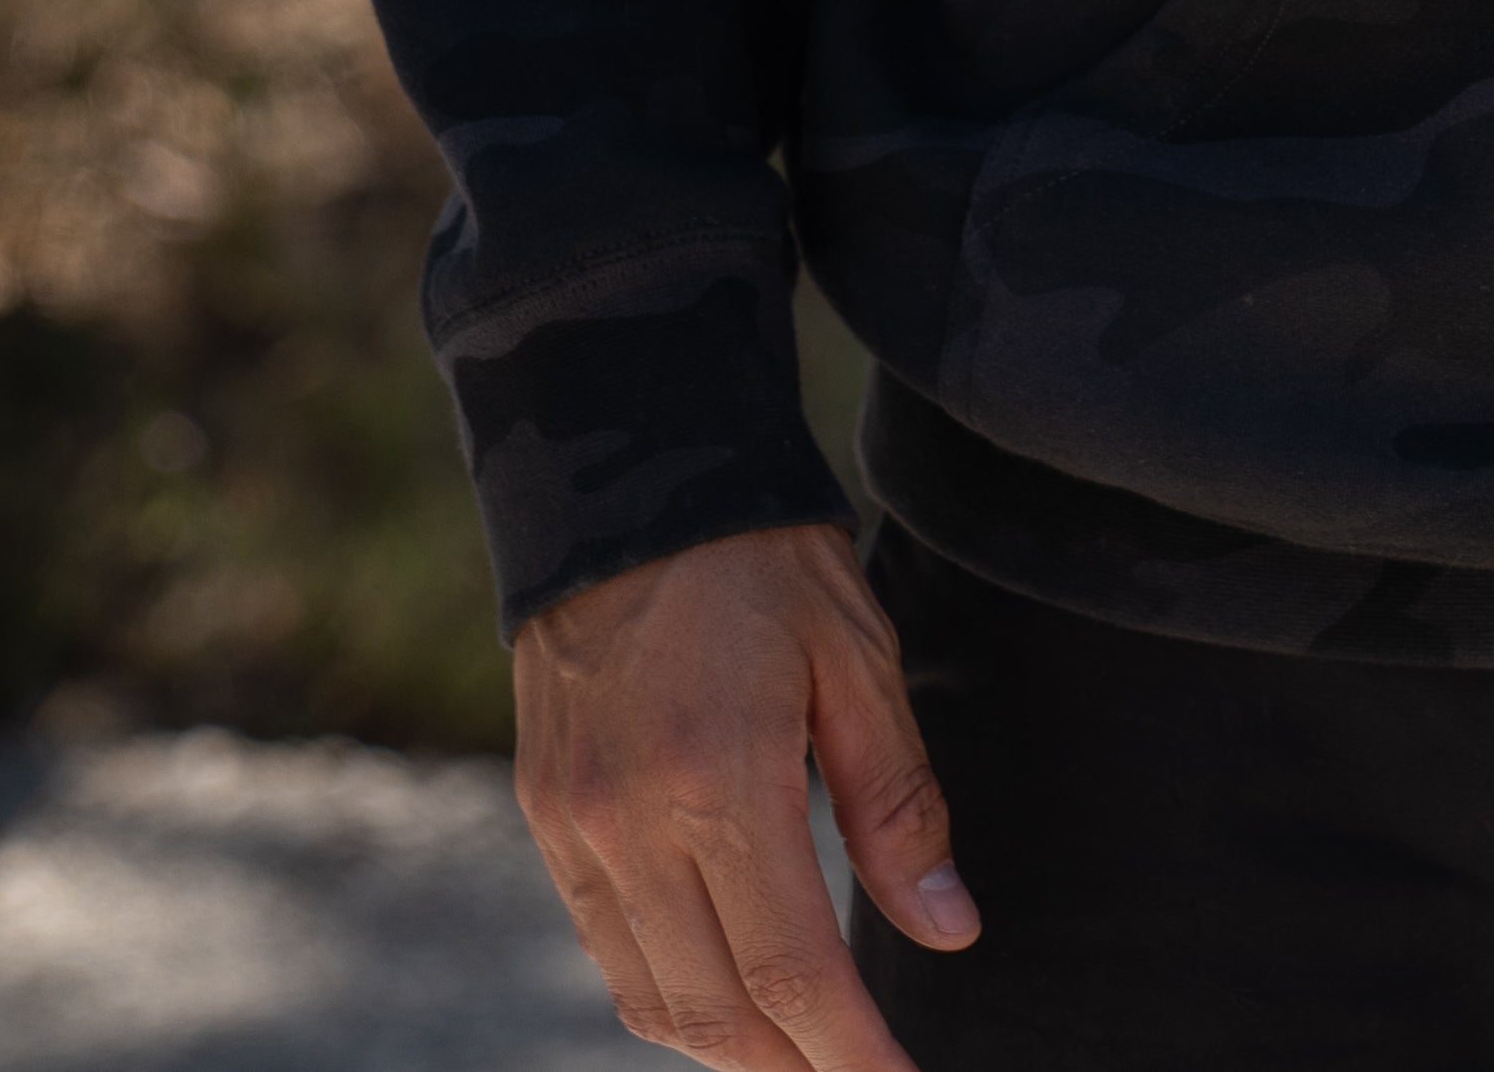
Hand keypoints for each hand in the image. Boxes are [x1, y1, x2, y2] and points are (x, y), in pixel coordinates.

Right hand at [514, 520, 977, 1070]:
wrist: (630, 481)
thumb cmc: (763, 558)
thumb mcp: (859, 657)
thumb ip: (898, 804)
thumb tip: (947, 930)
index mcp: (720, 783)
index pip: (792, 975)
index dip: (852, 1056)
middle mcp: (631, 826)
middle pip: (715, 1014)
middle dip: (794, 1070)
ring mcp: (574, 830)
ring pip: (651, 998)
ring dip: (731, 1045)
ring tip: (808, 1050)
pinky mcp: (546, 819)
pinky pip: (609, 948)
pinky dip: (672, 991)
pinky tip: (731, 983)